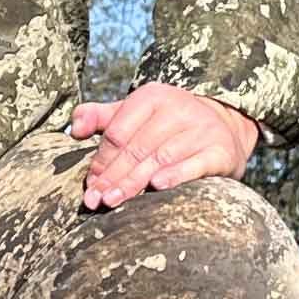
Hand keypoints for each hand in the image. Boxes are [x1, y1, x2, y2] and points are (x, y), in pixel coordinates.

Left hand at [66, 83, 260, 208]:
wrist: (224, 127)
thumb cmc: (168, 126)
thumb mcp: (135, 114)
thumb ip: (100, 118)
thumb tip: (74, 129)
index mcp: (153, 97)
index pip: (119, 132)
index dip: (101, 160)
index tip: (90, 184)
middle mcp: (179, 109)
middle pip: (136, 148)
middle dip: (112, 176)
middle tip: (95, 200)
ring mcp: (202, 129)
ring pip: (161, 158)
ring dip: (134, 182)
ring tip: (112, 201)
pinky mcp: (221, 150)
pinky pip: (196, 164)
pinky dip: (177, 175)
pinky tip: (158, 186)